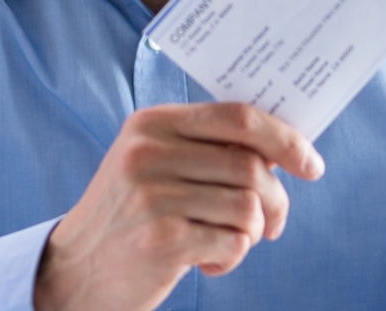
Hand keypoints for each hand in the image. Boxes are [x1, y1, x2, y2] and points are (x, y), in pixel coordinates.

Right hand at [32, 102, 324, 310]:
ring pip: (248, 206)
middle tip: (271, 225)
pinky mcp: (162, 238)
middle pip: (251, 165)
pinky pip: (233, 242)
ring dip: (250, 235)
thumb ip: (208, 150)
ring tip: (225, 244)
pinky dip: (231, 258)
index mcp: (151, 124)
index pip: (236, 116)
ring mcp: (152, 195)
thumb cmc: (130, 218)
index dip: (283, 138)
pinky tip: (205, 263)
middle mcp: (148, 152)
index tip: (310, 164)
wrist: (75, 270)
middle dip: (275, 200)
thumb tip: (284, 149)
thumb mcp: (155, 168)